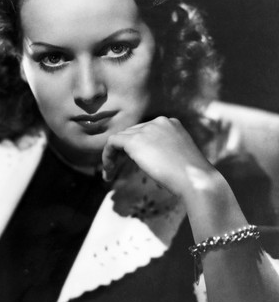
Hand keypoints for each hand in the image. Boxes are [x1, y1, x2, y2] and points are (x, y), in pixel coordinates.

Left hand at [102, 117, 216, 198]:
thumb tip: (149, 159)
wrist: (196, 180)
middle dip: (123, 151)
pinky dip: (107, 156)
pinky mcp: (135, 140)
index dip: (135, 147)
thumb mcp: (179, 157)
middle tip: (115, 169)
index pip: (146, 131)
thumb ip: (164, 152)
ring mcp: (147, 129)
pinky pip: (112, 143)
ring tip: (109, 174)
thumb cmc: (192, 177)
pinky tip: (108, 172)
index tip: (131, 163)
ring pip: (121, 138)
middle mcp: (159, 121)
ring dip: (113, 155)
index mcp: (171, 124)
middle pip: (132, 133)